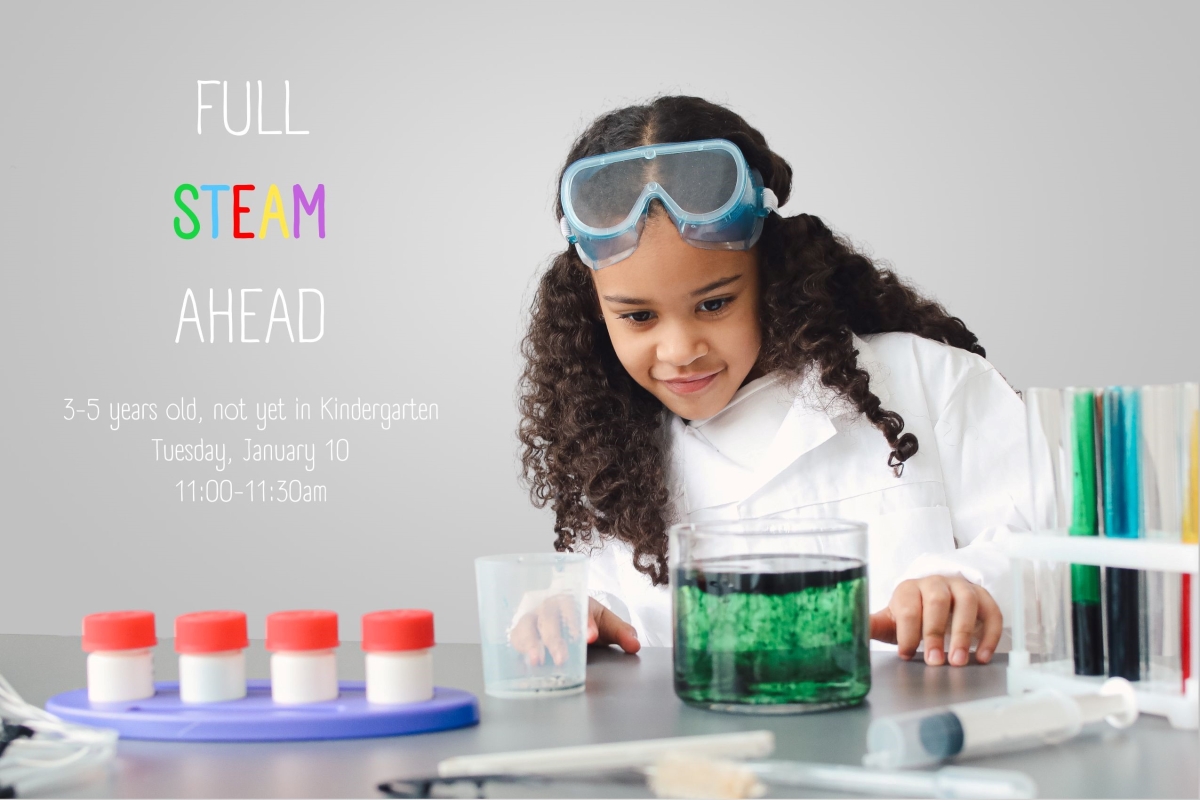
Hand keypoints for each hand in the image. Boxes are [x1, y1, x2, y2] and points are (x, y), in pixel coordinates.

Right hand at [508, 595, 639, 666]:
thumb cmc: (586, 619)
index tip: (590, 637)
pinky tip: (526, 662)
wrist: (566, 617)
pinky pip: (516, 637)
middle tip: (563, 658)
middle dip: (555, 638)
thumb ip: (622, 632)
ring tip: (537, 661)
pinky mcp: (521, 632)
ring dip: (531, 643)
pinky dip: (519, 648)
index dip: (582, 622)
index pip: (575, 607)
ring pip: (528, 626)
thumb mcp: (606, 623)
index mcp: (572, 599)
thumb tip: (634, 645)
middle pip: (549, 618)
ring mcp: (533, 618)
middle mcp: (549, 606)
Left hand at [869, 575, 1001, 665]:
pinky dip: (990, 634)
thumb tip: (850, 632)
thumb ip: (874, 626)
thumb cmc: (911, 616)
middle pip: (937, 601)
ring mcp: (961, 587)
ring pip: (966, 603)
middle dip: (935, 632)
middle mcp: (935, 583)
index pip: (908, 607)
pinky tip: (982, 657)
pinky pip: (992, 612)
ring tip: (959, 661)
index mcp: (908, 588)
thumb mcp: (891, 621)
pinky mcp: (983, 598)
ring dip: (964, 633)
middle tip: (935, 661)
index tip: (906, 654)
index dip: (907, 632)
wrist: (935, 602)